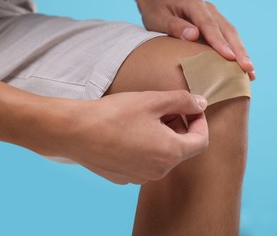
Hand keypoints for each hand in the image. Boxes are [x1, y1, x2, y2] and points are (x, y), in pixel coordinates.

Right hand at [62, 91, 208, 184]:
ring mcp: (141, 176)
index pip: (201, 141)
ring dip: (162, 135)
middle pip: (182, 147)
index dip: (200, 122)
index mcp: (170, 153)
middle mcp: (159, 170)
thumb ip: (183, 101)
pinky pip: (145, 161)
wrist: (75, 132)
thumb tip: (201, 103)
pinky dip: (146, 146)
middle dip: (179, 126)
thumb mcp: (153, 100)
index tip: (191, 109)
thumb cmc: (114, 115)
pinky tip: (130, 131)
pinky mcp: (125, 177)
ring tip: (144, 118)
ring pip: (163, 154)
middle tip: (163, 108)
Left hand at [139, 0, 255, 80]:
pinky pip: (229, 38)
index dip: (220, 42)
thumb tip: (193, 35)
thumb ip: (174, 26)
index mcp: (194, 3)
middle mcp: (208, 8)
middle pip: (227, 29)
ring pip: (232, 34)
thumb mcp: (157, 18)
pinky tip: (244, 68)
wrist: (159, 4)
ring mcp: (214, 15)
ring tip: (250, 72)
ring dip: (242, 52)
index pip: (209, 25)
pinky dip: (237, 52)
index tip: (230, 57)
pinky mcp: (216, 24)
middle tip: (247, 68)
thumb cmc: (156, 13)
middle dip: (239, 50)